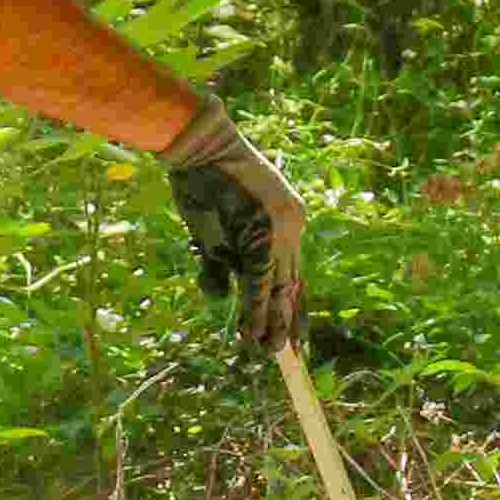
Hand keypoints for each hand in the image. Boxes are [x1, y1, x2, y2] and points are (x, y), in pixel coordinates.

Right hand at [157, 97, 308, 353]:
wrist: (202, 146)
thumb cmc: (205, 180)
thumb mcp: (215, 229)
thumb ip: (221, 264)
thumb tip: (222, 298)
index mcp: (289, 221)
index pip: (295, 270)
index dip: (294, 304)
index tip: (298, 331)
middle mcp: (291, 229)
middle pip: (293, 284)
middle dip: (290, 321)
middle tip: (293, 353)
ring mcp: (278, 233)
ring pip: (279, 289)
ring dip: (272, 324)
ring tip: (271, 353)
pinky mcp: (258, 238)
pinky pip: (259, 284)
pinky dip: (256, 311)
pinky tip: (253, 334)